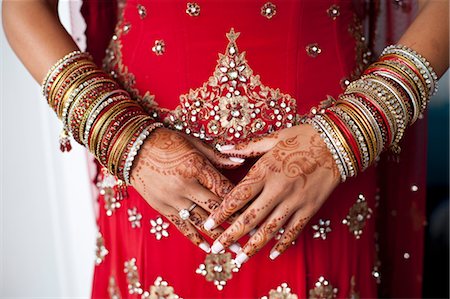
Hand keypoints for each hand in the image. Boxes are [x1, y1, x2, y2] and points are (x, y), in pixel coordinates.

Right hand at [130, 128, 242, 252]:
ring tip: (237, 248)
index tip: (255, 209)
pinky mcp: (161, 207)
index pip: (223, 188)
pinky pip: (181, 226)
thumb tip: (239, 163)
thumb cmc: (166, 141)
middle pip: (215, 208)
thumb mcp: (193, 143)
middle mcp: (184, 186)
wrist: (132, 148)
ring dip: (220, 236)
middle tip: (254, 233)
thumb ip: (217, 156)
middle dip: (235, 221)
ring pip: (201, 221)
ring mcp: (172, 199)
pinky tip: (207, 249)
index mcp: (195, 166)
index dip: (240, 200)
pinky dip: (195, 238)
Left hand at [203, 124, 339, 263]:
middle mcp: (278, 189)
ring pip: (270, 229)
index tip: (208, 225)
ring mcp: (295, 200)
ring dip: (253, 246)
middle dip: (231, 235)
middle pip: (250, 218)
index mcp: (265, 170)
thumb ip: (246, 146)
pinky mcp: (310, 208)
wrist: (338, 143)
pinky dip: (283, 244)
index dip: (221, 213)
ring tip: (239, 260)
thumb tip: (223, 148)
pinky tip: (273, 254)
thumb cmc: (303, 137)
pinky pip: (294, 230)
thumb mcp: (273, 138)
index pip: (238, 196)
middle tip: (217, 249)